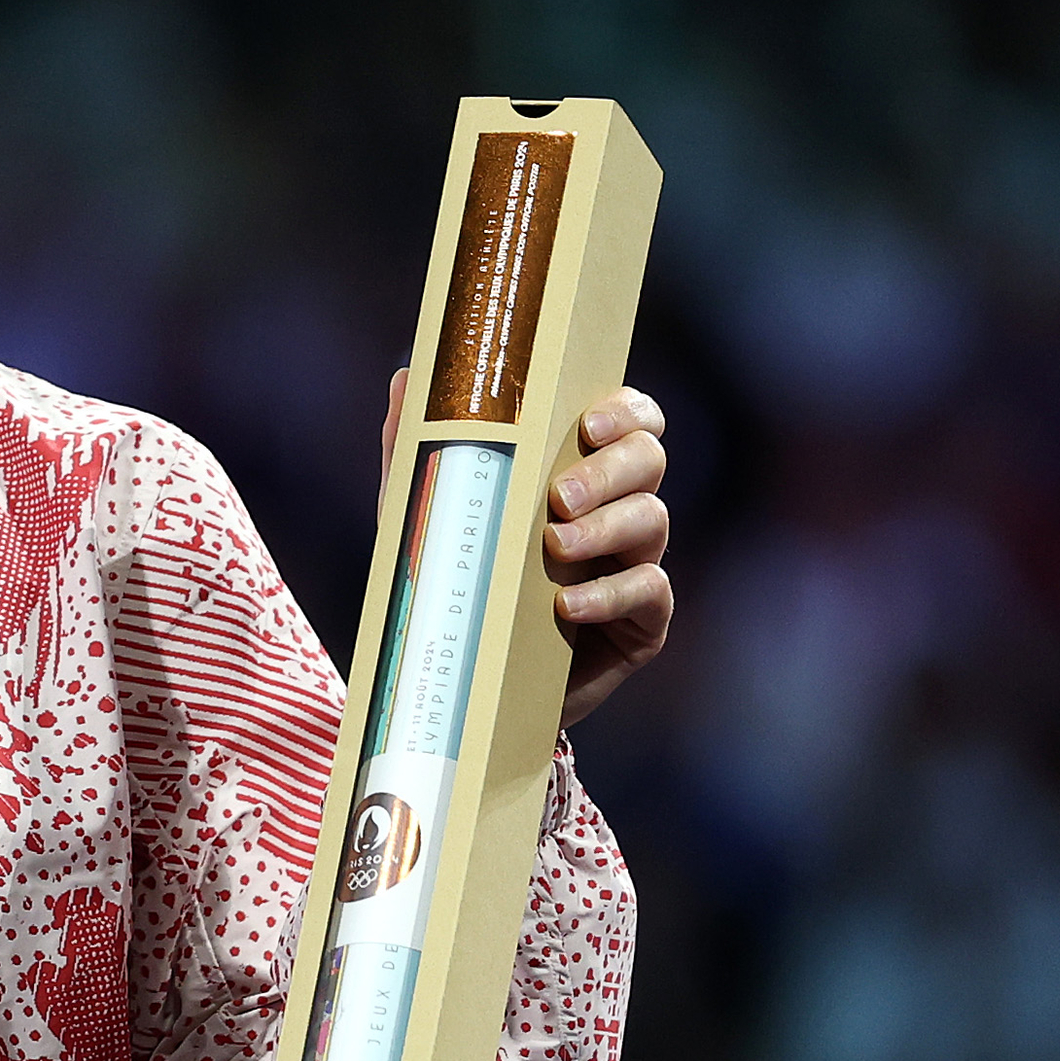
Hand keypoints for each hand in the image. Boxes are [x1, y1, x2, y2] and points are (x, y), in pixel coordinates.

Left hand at [380, 370, 674, 732]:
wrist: (466, 682)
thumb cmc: (453, 584)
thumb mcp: (425, 514)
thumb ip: (414, 447)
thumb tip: (406, 378)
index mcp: (580, 471)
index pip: (631, 419)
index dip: (626, 410)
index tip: (588, 423)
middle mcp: (618, 509)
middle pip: (647, 460)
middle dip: (608, 470)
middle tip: (558, 495)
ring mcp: (636, 563)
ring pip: (652, 520)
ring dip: (605, 528)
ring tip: (553, 546)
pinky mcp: (643, 622)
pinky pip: (650, 592)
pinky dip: (609, 594)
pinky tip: (566, 603)